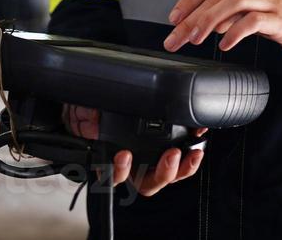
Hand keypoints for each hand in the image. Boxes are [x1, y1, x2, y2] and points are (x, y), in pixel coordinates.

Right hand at [62, 103, 206, 195]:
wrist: (106, 98)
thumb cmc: (92, 111)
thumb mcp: (83, 108)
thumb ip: (85, 115)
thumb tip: (94, 124)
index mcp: (108, 160)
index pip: (109, 177)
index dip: (116, 171)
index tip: (123, 155)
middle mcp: (131, 166)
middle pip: (145, 182)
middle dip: (161, 173)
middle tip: (170, 155)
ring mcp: (150, 160)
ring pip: (166, 176)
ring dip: (181, 168)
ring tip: (190, 151)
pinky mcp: (168, 151)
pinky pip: (181, 161)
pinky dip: (191, 154)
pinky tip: (198, 137)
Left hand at [162, 0, 281, 59]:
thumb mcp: (255, 15)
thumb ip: (231, 15)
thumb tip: (205, 23)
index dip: (189, 0)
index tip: (173, 19)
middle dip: (192, 16)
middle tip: (176, 37)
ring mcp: (272, 0)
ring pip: (233, 1)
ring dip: (209, 20)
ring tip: (195, 39)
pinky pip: (254, 21)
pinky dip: (235, 32)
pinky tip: (224, 44)